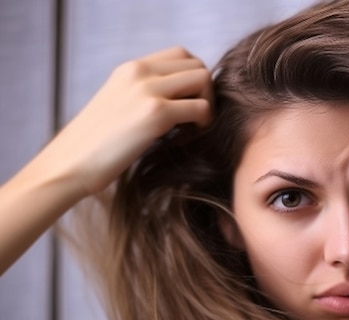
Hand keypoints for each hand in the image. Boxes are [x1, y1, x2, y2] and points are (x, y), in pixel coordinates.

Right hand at [42, 46, 212, 195]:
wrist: (70, 164)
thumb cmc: (95, 145)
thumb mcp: (119, 105)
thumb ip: (145, 94)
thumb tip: (182, 99)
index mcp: (131, 68)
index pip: (181, 55)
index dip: (193, 80)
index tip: (187, 105)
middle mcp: (139, 71)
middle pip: (197, 64)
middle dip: (205, 92)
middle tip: (195, 120)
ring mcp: (148, 90)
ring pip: (203, 79)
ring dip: (208, 105)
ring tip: (192, 129)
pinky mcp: (156, 113)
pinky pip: (202, 108)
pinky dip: (204, 124)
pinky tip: (185, 139)